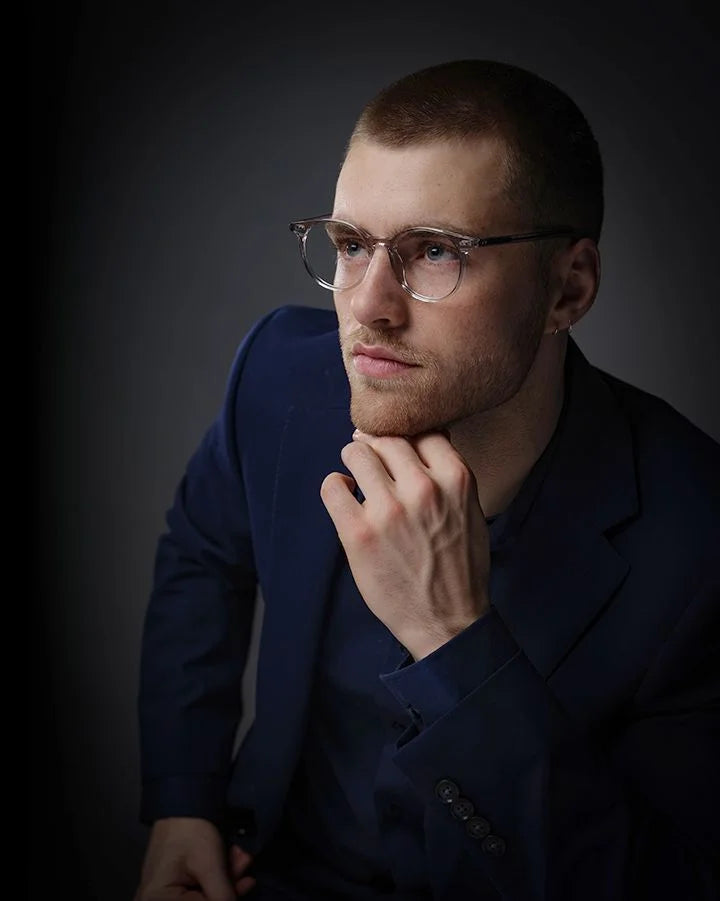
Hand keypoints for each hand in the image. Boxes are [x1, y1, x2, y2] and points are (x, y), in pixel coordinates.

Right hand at [134, 816, 254, 900]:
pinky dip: (219, 875)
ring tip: (240, 857)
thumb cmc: (188, 828)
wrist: (183, 801)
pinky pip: (201, 887)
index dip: (225, 898)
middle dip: (227, 887)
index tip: (245, 882)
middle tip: (244, 868)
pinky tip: (233, 859)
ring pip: (205, 894)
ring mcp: (167, 892)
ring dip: (227, 879)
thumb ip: (223, 895)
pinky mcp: (177, 884)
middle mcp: (158, 899)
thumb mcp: (209, 865)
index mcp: (157, 899)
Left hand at [320, 430, 490, 659]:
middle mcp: (423, 488)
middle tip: (369, 454)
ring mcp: (388, 510)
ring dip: (353, 460)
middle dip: (375, 444)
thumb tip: (420, 437)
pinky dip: (335, 485)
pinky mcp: (358, 533)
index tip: (394, 446)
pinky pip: (333, 486)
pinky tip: (345, 494)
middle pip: (386, 438)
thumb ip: (449, 474)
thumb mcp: (471, 511)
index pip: (422, 431)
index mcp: (456, 479)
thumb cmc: (459, 566)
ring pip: (356, 453)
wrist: (448, 621)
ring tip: (356, 475)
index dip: (405, 435)